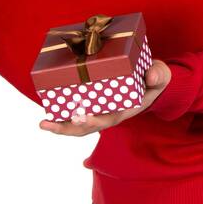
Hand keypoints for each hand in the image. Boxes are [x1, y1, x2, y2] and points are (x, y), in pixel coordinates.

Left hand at [39, 60, 172, 135]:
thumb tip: (151, 75)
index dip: (95, 120)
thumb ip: (157, 75)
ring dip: (61, 126)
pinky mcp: (95, 104)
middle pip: (88, 127)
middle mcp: (111, 113)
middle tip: (48, 124)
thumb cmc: (154, 78)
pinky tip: (48, 112)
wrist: (152, 79)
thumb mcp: (159, 75)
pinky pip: (78, 113)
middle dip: (68, 128)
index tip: (81, 117)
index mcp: (126, 109)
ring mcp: (102, 110)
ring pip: (79, 125)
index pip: (109, 118)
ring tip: (43, 124)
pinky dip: (63, 115)